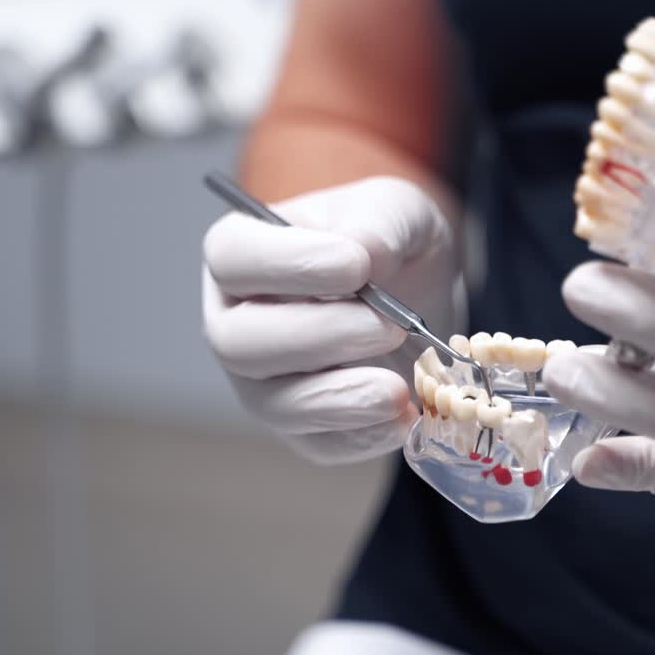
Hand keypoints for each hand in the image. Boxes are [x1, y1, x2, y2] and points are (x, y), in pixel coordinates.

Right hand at [203, 176, 457, 463]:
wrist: (421, 292)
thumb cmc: (387, 241)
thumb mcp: (395, 210)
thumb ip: (381, 223)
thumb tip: (365, 251)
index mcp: (241, 253)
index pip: (233, 259)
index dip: (287, 265)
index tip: (356, 265)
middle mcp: (236, 322)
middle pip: (241, 344)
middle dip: (318, 337)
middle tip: (389, 326)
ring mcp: (264, 382)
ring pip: (276, 404)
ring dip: (339, 399)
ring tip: (397, 388)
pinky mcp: (303, 428)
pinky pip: (319, 444)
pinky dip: (363, 436)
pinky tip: (404, 415)